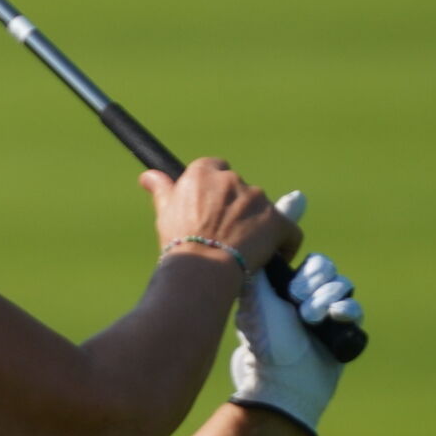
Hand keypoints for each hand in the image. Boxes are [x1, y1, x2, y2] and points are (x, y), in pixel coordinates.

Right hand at [138, 157, 300, 272]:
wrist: (201, 267)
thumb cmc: (178, 242)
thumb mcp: (165, 211)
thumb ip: (162, 188)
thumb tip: (148, 176)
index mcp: (203, 172)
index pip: (216, 168)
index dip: (215, 191)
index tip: (212, 208)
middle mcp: (231, 179)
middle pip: (240, 189)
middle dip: (236, 208)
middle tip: (225, 233)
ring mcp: (257, 198)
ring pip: (262, 208)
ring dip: (257, 224)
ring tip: (244, 249)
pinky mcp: (277, 220)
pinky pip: (288, 231)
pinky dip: (283, 243)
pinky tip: (272, 256)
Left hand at [228, 193, 361, 435]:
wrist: (280, 380)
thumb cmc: (262, 338)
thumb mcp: (256, 292)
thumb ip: (263, 253)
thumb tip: (261, 222)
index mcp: (289, 284)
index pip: (308, 257)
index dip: (306, 265)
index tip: (294, 281)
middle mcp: (310, 295)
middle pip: (326, 267)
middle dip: (312, 282)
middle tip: (295, 301)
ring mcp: (328, 313)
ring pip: (342, 285)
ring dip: (325, 298)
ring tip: (308, 318)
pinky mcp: (344, 331)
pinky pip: (355, 308)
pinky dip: (345, 310)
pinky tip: (333, 317)